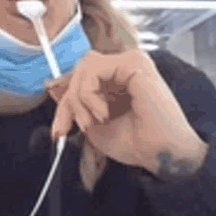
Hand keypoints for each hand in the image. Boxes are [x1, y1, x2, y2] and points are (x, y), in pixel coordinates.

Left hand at [45, 48, 208, 176]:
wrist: (163, 155)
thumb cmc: (138, 143)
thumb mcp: (95, 125)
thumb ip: (77, 106)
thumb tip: (52, 89)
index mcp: (118, 79)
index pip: (81, 79)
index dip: (65, 103)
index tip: (59, 131)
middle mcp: (125, 66)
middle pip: (79, 71)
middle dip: (69, 102)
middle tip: (81, 127)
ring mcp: (131, 61)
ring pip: (83, 68)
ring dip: (80, 98)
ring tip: (95, 121)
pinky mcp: (134, 62)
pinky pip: (92, 69)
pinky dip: (88, 94)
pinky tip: (103, 113)